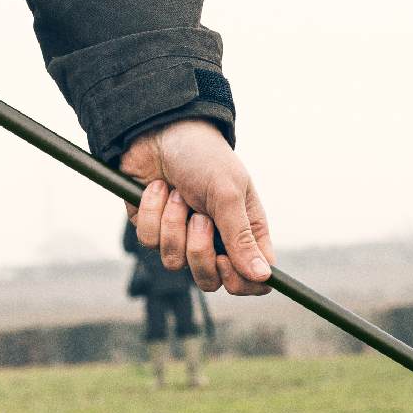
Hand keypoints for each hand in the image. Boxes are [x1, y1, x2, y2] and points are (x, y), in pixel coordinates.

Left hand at [120, 118, 275, 295]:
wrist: (160, 130)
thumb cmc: (204, 156)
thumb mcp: (227, 193)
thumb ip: (241, 237)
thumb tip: (264, 277)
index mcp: (244, 231)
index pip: (253, 279)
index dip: (241, 282)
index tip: (227, 261)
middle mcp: (215, 239)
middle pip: (210, 280)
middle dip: (199, 252)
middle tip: (200, 219)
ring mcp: (182, 236)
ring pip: (174, 263)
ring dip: (174, 224)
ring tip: (178, 194)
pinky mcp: (153, 228)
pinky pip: (149, 242)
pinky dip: (153, 212)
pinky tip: (159, 188)